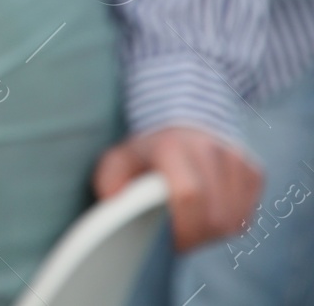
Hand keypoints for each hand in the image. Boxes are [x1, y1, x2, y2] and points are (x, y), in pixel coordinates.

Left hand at [94, 126, 262, 251]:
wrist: (181, 125)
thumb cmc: (146, 152)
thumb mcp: (119, 160)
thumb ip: (110, 180)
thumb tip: (113, 203)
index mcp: (172, 146)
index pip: (189, 195)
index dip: (181, 226)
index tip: (168, 239)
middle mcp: (210, 149)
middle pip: (214, 215)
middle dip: (195, 236)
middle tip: (177, 238)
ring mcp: (236, 159)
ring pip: (233, 219)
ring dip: (211, 232)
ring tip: (189, 224)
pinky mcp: (253, 172)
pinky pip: (246, 215)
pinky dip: (228, 223)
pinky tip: (208, 213)